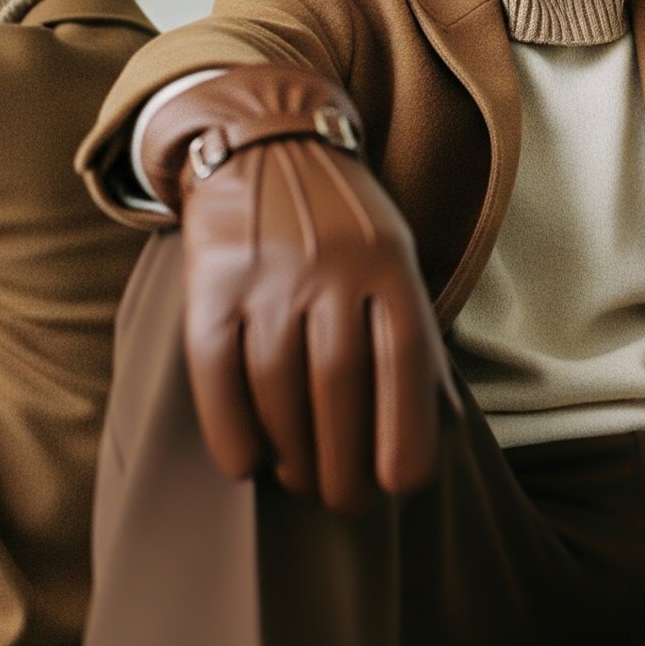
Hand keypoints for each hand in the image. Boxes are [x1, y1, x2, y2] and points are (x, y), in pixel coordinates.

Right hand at [141, 65, 459, 512]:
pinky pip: (216, 368)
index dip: (403, 432)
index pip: (403, 360)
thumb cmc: (343, 225)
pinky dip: (230, 427)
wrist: (265, 143)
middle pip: (338, 384)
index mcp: (388, 263)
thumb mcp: (396, 258)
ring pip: (277, 384)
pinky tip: (246, 463)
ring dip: (292, 452)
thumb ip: (410, 334)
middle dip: (343, 462)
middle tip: (345, 502)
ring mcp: (267, 271)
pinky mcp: (211, 279)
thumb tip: (434, 431)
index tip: (398, 487)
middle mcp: (329, 265)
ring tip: (302, 481)